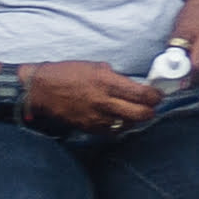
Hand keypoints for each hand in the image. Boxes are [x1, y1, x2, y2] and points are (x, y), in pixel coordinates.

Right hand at [27, 61, 162, 130]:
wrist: (40, 90)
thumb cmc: (67, 73)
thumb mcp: (95, 66)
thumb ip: (115, 76)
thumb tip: (132, 84)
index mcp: (107, 82)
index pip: (142, 94)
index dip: (155, 96)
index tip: (158, 95)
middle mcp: (104, 101)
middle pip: (140, 114)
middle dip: (150, 111)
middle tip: (152, 106)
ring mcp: (96, 117)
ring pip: (128, 124)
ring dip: (136, 119)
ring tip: (136, 112)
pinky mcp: (88, 127)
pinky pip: (112, 131)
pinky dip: (119, 126)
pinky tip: (119, 119)